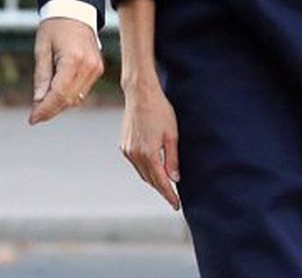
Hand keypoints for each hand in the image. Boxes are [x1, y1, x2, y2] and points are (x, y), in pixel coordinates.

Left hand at [29, 18, 104, 125]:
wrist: (75, 10)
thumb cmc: (55, 26)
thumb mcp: (42, 49)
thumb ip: (41, 76)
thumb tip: (38, 101)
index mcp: (74, 60)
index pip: (58, 94)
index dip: (44, 109)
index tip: (32, 119)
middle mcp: (89, 66)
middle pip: (69, 100)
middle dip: (51, 110)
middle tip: (34, 115)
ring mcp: (96, 68)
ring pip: (77, 98)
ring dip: (60, 105)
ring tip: (43, 104)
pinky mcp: (98, 69)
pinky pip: (82, 90)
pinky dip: (69, 96)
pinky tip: (55, 94)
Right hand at [120, 78, 179, 209]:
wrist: (141, 95)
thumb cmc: (160, 111)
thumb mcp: (172, 135)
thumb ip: (173, 158)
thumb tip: (175, 179)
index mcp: (148, 154)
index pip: (161, 182)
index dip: (169, 195)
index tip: (176, 206)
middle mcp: (135, 155)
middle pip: (150, 180)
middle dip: (162, 189)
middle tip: (173, 197)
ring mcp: (127, 151)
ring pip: (142, 173)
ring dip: (153, 179)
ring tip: (165, 184)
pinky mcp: (124, 145)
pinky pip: (136, 163)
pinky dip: (145, 169)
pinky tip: (154, 168)